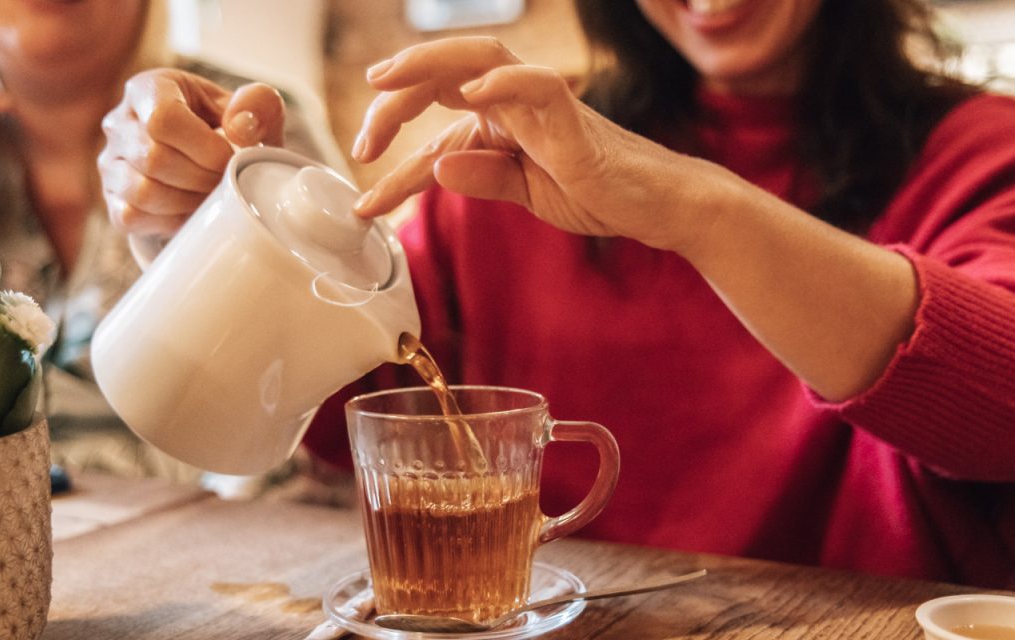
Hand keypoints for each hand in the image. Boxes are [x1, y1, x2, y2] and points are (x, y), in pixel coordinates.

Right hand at [98, 68, 286, 236]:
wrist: (207, 166)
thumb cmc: (229, 133)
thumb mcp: (252, 110)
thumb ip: (259, 105)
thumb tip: (240, 127)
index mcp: (150, 88)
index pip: (162, 118)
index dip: (204, 148)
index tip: (230, 158)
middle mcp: (120, 122)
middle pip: (154, 158)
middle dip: (201, 178)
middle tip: (225, 182)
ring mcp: (111, 163)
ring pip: (142, 191)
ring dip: (187, 202)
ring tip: (211, 196)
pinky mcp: (113, 200)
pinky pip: (132, 216)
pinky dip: (170, 221)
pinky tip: (192, 212)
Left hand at [351, 37, 697, 251]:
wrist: (654, 204)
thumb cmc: (597, 193)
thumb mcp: (524, 193)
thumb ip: (482, 178)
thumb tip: (437, 171)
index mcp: (498, 122)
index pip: (433, 135)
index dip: (394, 169)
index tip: (365, 206)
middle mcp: (512, 102)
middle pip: (440, 78)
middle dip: (392, 104)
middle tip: (360, 145)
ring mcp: (540, 102)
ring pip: (478, 60)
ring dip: (425, 64)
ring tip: (384, 82)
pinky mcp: (570, 114)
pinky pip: (534, 84)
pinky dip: (500, 84)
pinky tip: (468, 96)